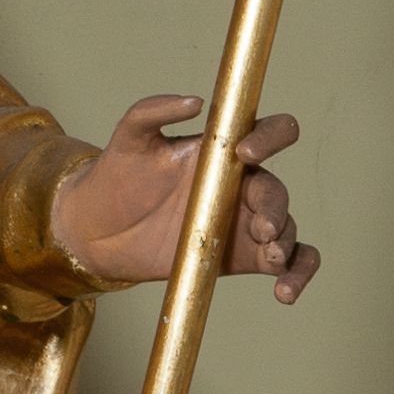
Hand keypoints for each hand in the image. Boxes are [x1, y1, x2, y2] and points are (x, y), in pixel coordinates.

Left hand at [51, 91, 319, 301]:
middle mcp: (241, 185)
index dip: (270, 137)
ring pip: (286, 227)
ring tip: (269, 257)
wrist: (96, 231)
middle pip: (277, 190)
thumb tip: (194, 101)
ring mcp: (243, 223)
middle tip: (257, 226)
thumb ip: (152, 110)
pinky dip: (297, 273)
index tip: (245, 153)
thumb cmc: (116, 177)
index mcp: (223, 151)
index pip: (268, 132)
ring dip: (285, 241)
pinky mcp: (241, 258)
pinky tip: (285, 291)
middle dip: (273, 207)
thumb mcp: (128, 138)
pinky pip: (286, 262)